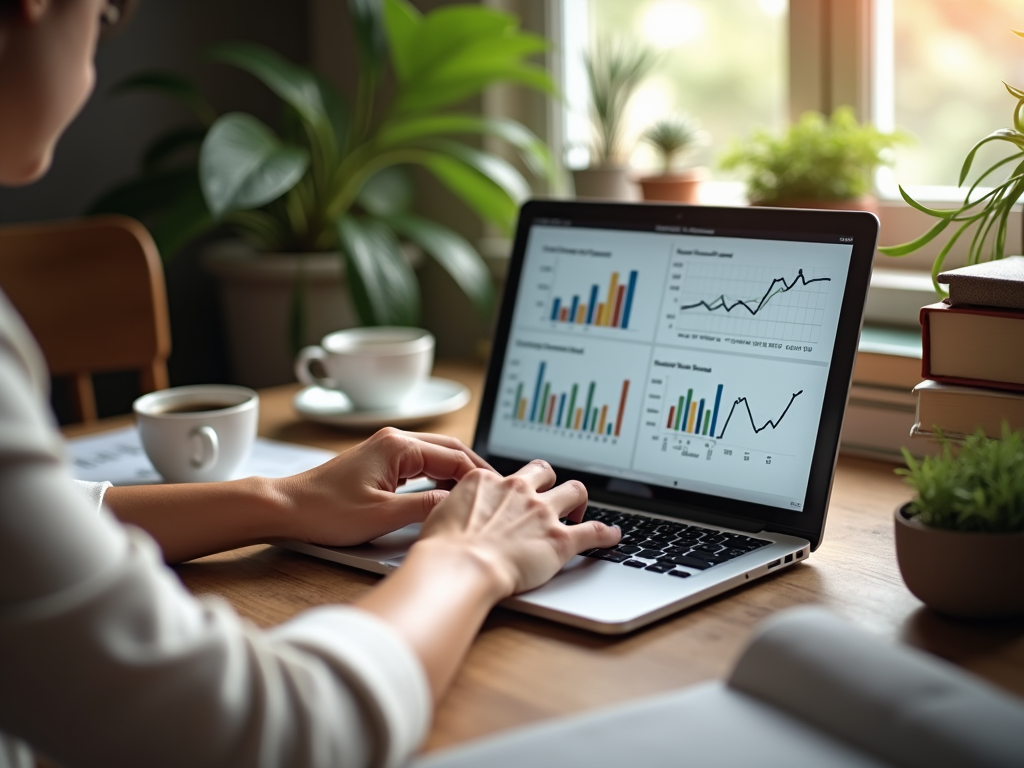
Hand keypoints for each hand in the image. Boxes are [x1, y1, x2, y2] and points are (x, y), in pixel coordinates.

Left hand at [272, 427, 493, 545]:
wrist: (286, 508)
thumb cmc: (326, 511)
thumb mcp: (383, 516)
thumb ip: (426, 507)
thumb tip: (459, 506)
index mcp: (399, 446)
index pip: (455, 456)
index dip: (480, 477)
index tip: (497, 496)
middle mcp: (395, 440)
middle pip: (450, 449)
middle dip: (475, 470)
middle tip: (497, 494)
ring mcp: (387, 448)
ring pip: (437, 455)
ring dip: (458, 472)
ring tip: (479, 495)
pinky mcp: (380, 461)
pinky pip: (421, 463)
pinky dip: (439, 475)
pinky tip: (448, 493)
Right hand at [413, 459, 620, 597]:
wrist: (461, 566)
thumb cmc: (444, 548)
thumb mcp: (439, 514)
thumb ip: (455, 508)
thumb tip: (455, 515)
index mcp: (488, 481)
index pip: (504, 475)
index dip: (509, 489)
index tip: (510, 500)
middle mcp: (518, 490)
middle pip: (544, 471)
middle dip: (549, 480)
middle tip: (549, 497)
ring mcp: (542, 512)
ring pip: (575, 490)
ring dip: (579, 500)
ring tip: (580, 511)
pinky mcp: (561, 539)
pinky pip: (594, 531)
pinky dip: (607, 533)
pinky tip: (614, 536)